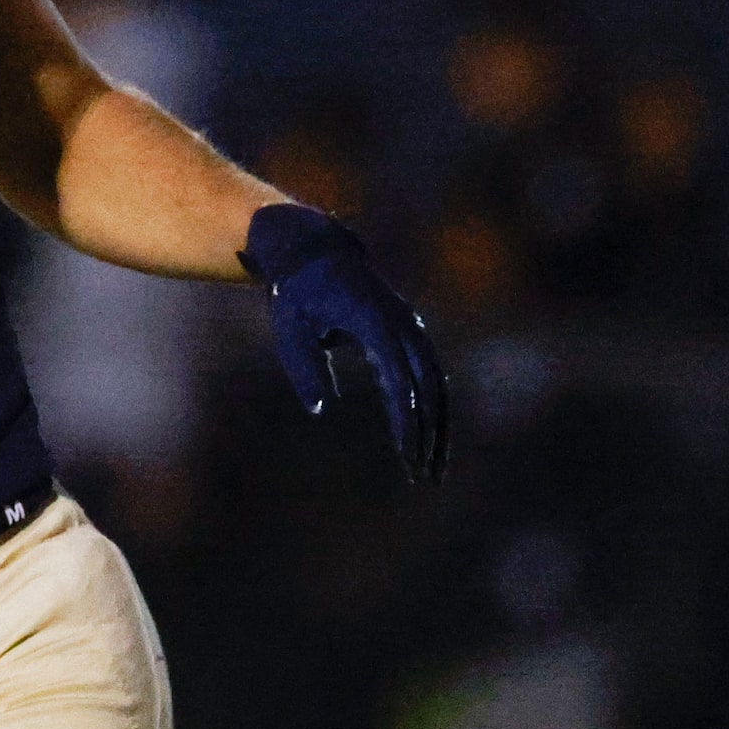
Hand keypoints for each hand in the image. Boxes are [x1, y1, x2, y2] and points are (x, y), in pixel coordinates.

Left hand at [240, 203, 448, 483]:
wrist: (315, 252)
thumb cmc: (297, 293)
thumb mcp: (290, 325)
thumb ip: (302, 365)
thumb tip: (320, 410)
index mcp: (376, 321)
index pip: (400, 377)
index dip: (406, 416)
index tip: (406, 452)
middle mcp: (403, 325)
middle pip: (431, 386)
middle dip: (430, 433)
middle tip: (423, 476)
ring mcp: (411, 329)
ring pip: (438, 385)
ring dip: (438, 428)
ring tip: (431, 471)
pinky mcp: (410, 335)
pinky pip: (429, 378)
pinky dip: (432, 411)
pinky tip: (425, 444)